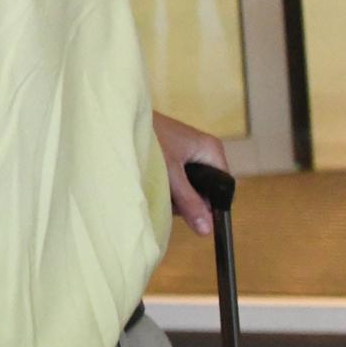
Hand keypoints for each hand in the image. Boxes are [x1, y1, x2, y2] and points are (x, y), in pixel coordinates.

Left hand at [153, 111, 229, 236]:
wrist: (121, 117)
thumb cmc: (149, 138)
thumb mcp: (170, 174)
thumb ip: (189, 201)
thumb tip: (208, 229)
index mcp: (212, 150)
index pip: (224, 187)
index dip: (212, 205)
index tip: (197, 218)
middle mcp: (205, 151)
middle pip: (207, 189)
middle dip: (189, 201)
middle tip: (170, 200)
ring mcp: (190, 154)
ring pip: (192, 187)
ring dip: (176, 195)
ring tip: (159, 189)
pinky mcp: (176, 157)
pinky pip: (180, 180)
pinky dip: (169, 187)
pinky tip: (155, 184)